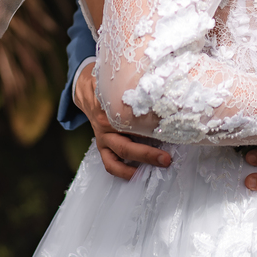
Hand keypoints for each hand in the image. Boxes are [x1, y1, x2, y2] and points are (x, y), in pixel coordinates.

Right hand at [73, 64, 169, 179]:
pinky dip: (124, 171)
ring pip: (120, 153)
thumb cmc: (110, 87)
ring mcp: (104, 137)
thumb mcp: (122, 82)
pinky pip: (110, 163)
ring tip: (158, 165)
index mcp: (112, 106)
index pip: (133, 119)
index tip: (169, 131)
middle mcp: (107, 123)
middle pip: (127, 142)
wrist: (87, 91)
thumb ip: (138, 88)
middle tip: (167, 158)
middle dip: (148, 153)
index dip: (152, 127)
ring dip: (140, 162)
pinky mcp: (103, 146)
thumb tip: (166, 93)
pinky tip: (138, 174)